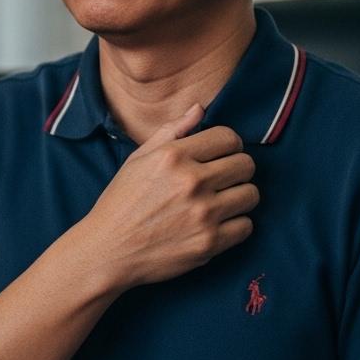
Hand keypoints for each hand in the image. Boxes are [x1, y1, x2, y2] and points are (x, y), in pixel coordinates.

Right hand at [75, 104, 257, 290]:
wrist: (108, 250)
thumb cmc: (121, 203)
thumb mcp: (138, 159)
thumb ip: (171, 131)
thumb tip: (200, 108)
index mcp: (173, 156)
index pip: (228, 138)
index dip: (229, 145)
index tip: (222, 155)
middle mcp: (191, 181)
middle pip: (246, 165)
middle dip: (237, 169)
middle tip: (223, 179)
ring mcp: (203, 213)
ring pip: (251, 195)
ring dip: (239, 197)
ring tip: (221, 202)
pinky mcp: (209, 242)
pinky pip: (246, 226)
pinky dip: (235, 225)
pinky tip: (216, 224)